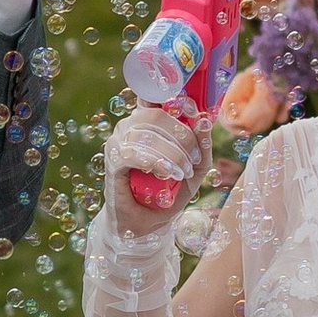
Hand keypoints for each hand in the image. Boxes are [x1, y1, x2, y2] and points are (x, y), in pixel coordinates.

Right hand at [104, 101, 209, 233]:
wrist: (143, 225)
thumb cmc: (167, 193)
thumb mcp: (194, 170)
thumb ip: (202, 146)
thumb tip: (205, 121)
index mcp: (148, 120)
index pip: (156, 93)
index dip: (172, 91)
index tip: (193, 106)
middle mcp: (130, 125)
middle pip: (158, 113)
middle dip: (183, 136)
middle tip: (194, 161)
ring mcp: (118, 140)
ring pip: (148, 133)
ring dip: (172, 154)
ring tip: (182, 173)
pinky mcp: (112, 160)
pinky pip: (133, 152)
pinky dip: (155, 161)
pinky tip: (166, 173)